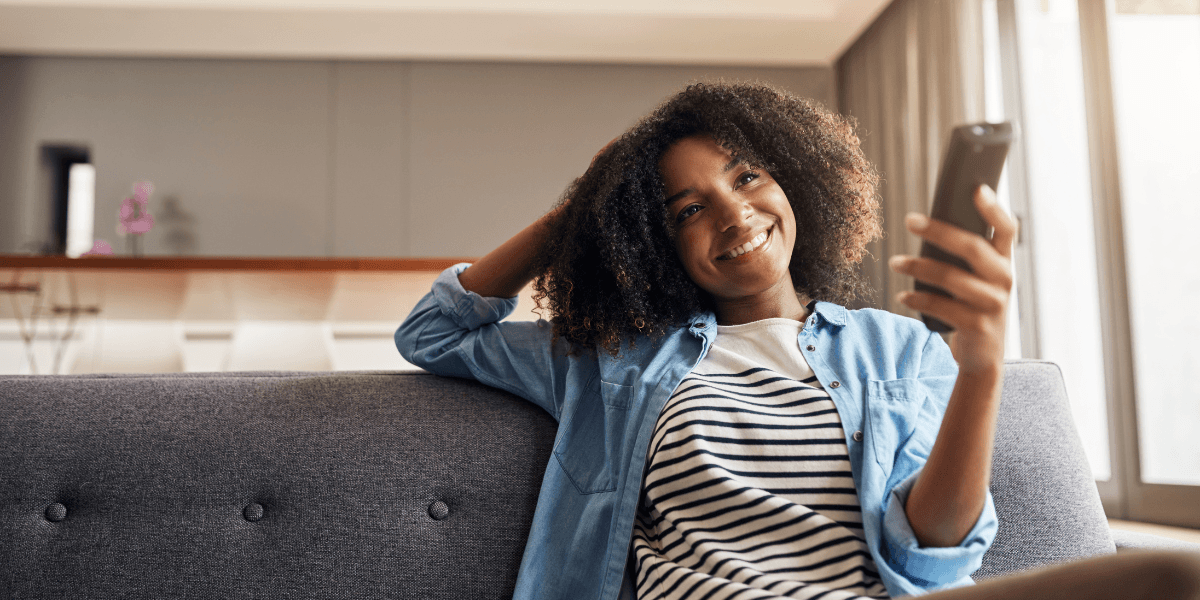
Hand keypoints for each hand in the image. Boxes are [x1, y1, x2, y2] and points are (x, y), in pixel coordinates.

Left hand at [888, 185, 1016, 374]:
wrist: (983, 355)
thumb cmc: (973, 305)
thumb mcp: (977, 279)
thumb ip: (966, 256)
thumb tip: (931, 223)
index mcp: (1005, 262)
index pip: (1007, 229)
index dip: (994, 208)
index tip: (976, 188)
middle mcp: (1004, 280)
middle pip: (973, 248)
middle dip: (939, 231)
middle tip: (909, 220)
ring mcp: (993, 304)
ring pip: (951, 277)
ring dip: (918, 267)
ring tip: (895, 262)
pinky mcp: (976, 325)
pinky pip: (941, 306)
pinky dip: (917, 298)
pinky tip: (902, 294)